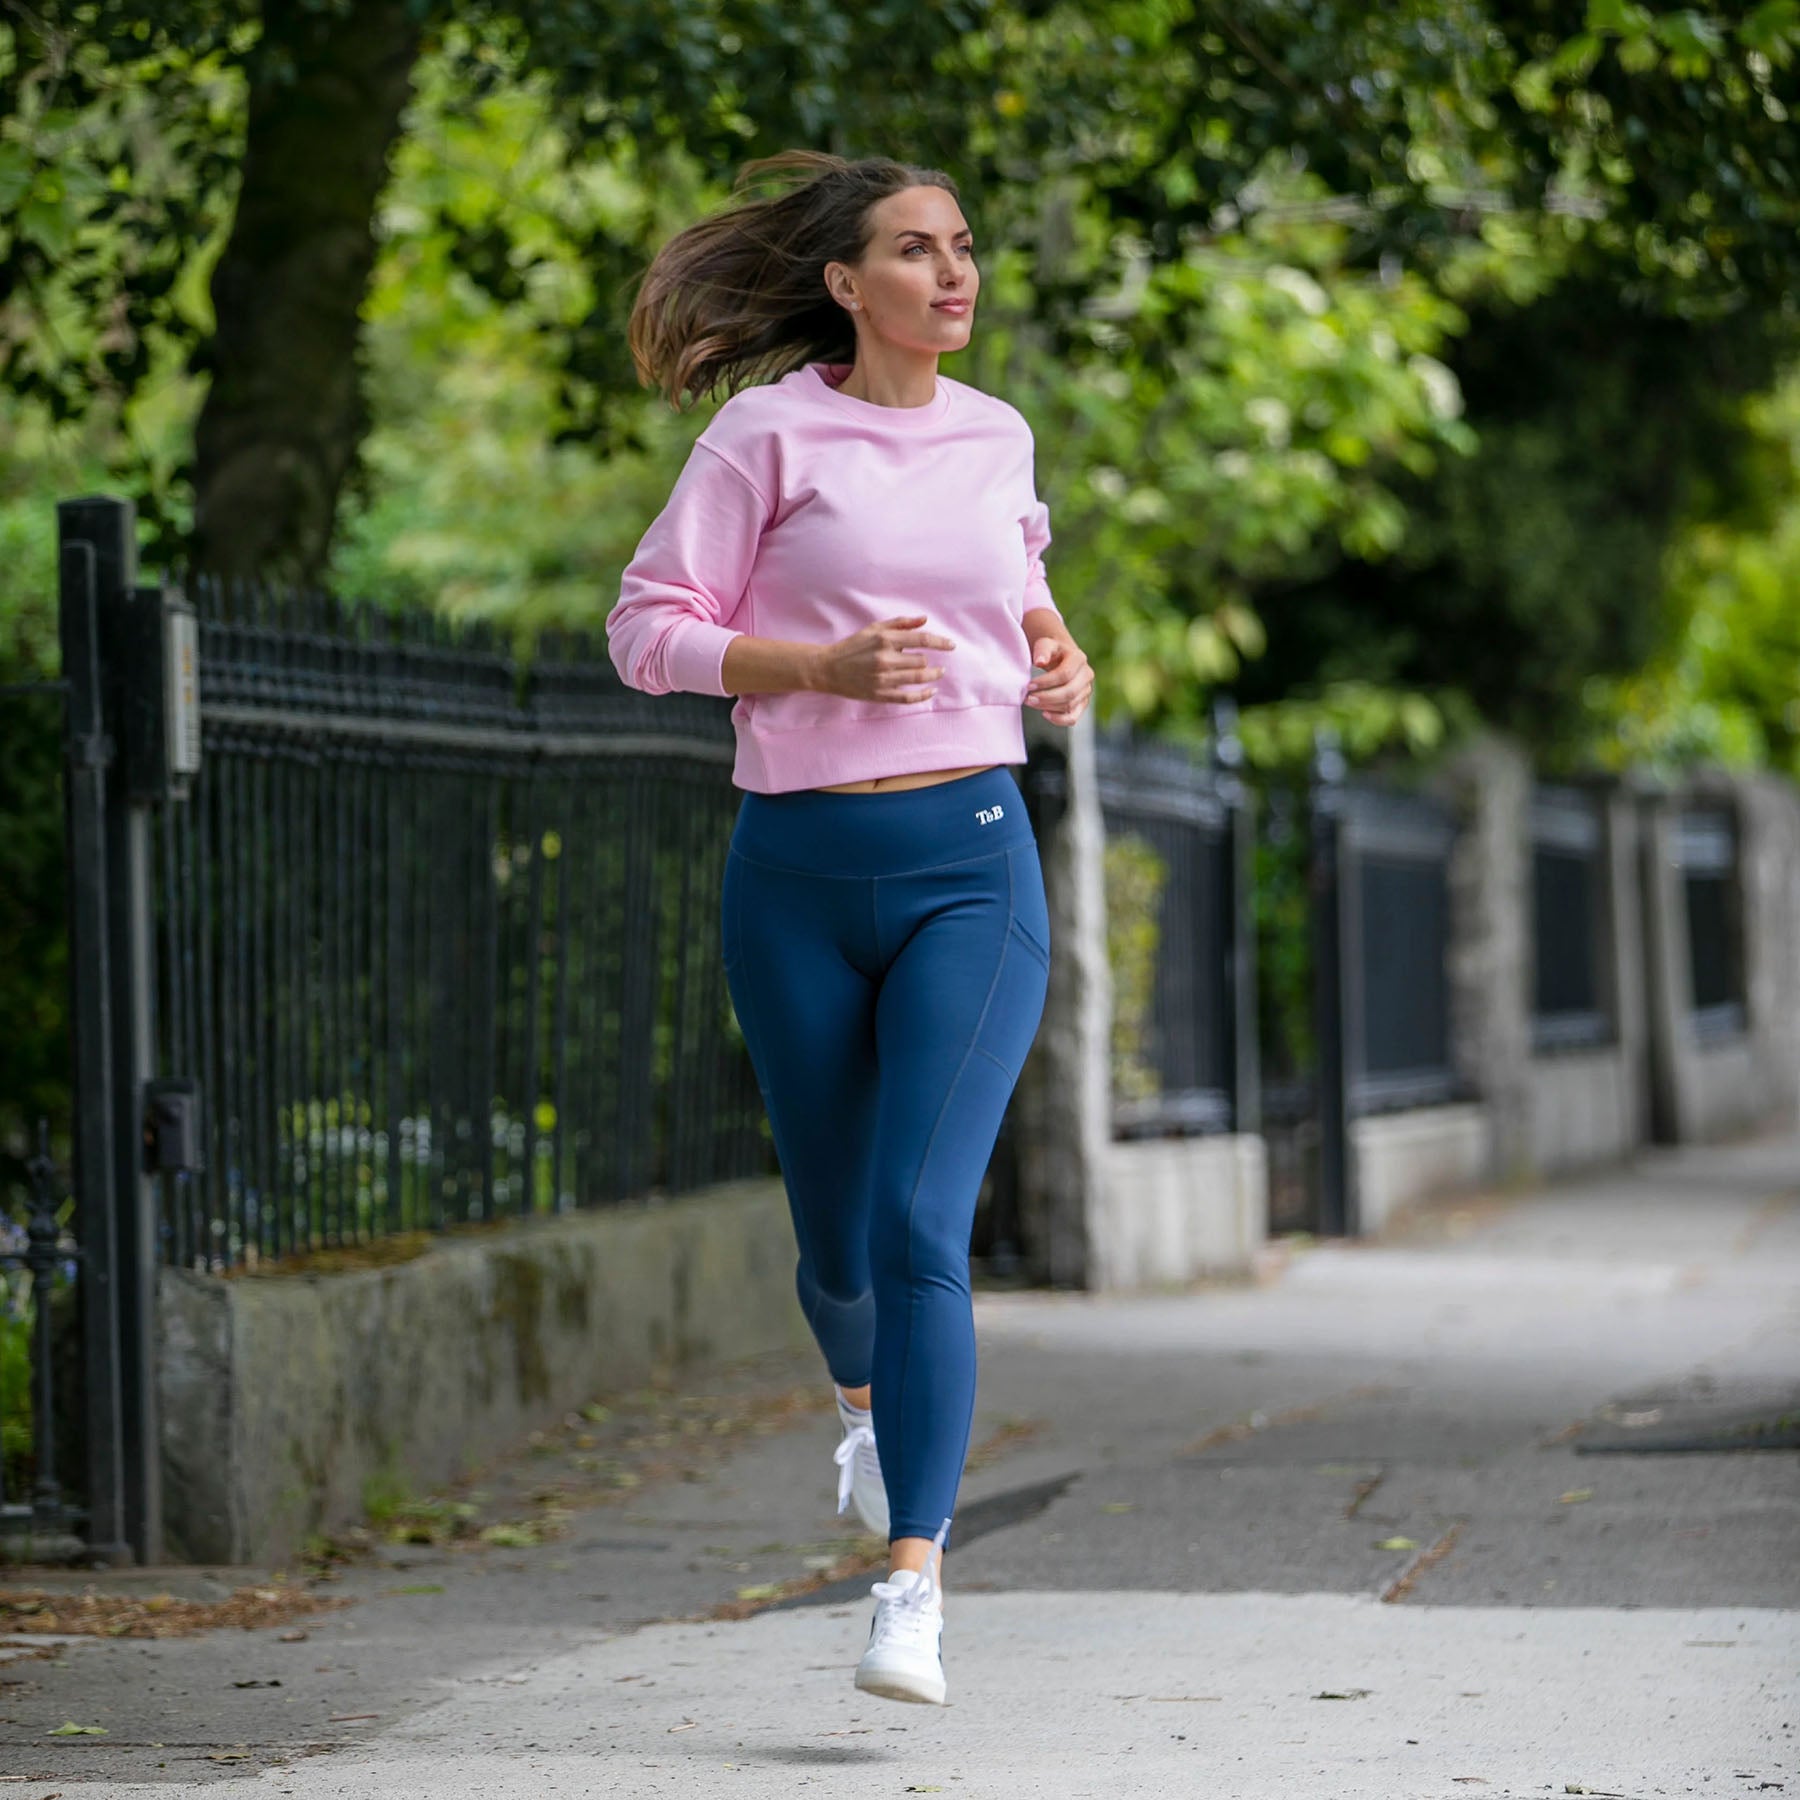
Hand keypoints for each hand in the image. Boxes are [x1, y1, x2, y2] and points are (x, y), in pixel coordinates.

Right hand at [813, 614, 955, 702]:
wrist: (828, 669)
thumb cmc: (852, 646)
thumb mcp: (874, 629)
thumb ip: (900, 623)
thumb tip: (924, 619)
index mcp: (885, 640)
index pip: (922, 640)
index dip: (940, 643)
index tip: (951, 645)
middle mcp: (885, 659)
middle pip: (921, 660)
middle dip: (931, 661)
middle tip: (937, 662)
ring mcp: (883, 679)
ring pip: (917, 678)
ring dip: (932, 676)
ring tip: (939, 673)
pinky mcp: (880, 695)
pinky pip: (907, 698)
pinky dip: (922, 696)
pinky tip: (931, 691)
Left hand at [1024, 633, 1093, 726]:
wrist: (1060, 658)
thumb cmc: (1051, 652)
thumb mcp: (1045, 644)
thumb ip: (1042, 650)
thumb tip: (1039, 662)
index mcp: (1079, 659)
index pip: (1064, 674)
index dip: (1045, 682)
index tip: (1029, 686)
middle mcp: (1087, 675)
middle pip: (1069, 693)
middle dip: (1046, 698)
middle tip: (1028, 699)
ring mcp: (1086, 691)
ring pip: (1069, 705)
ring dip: (1048, 707)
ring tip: (1031, 703)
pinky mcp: (1082, 704)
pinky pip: (1073, 718)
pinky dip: (1058, 720)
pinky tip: (1044, 714)